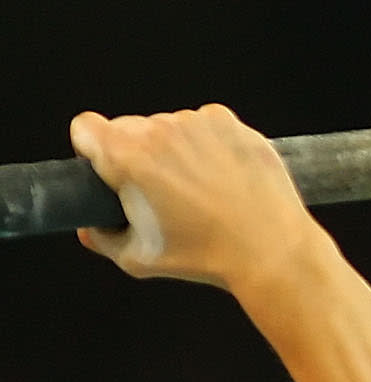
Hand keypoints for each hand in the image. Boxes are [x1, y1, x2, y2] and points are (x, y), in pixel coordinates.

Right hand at [68, 105, 319, 289]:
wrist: (273, 251)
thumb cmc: (206, 257)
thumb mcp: (138, 258)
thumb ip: (102, 238)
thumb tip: (90, 226)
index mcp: (125, 155)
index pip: (85, 127)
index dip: (93, 150)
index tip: (109, 170)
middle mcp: (158, 129)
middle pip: (128, 128)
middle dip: (136, 154)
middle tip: (162, 192)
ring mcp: (196, 122)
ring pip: (169, 127)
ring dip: (176, 149)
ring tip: (201, 190)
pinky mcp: (229, 123)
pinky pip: (206, 126)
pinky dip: (209, 145)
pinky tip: (224, 177)